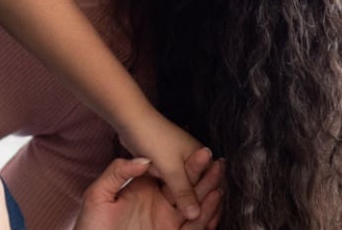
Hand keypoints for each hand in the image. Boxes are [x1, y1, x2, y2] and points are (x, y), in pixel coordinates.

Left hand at [75, 156, 225, 229]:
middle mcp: (159, 203)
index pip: (173, 175)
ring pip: (193, 207)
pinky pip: (190, 226)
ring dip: (208, 197)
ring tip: (220, 185)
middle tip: (221, 166)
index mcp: (146, 189)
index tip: (205, 154)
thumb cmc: (91, 222)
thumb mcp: (99, 193)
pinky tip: (211, 206)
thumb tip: (142, 160)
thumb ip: (118, 172)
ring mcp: (164, 219)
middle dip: (206, 179)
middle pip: (188, 189)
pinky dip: (203, 217)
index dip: (190, 165)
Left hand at [114, 106, 214, 220]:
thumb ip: (184, 192)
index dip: (211, 200)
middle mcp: (192, 158)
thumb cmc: (154, 138)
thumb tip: (195, 214)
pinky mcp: (164, 163)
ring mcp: (177, 161)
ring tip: (187, 218)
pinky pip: (171, 182)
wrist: (130, 121)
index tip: (211, 219)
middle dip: (199, 202)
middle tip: (203, 222)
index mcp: (201, 156)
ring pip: (183, 185)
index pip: (211, 182)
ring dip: (184, 199)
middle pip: (198, 185)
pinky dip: (172, 193)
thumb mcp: (171, 168)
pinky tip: (172, 206)